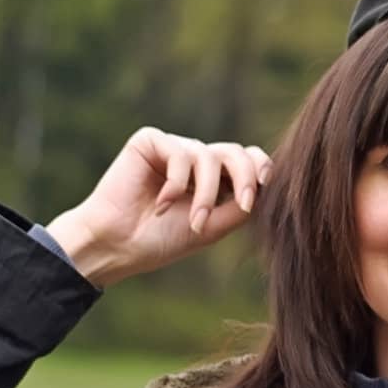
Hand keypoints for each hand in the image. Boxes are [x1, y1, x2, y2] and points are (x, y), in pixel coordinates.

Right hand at [45, 129, 271, 286]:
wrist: (118, 245)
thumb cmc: (161, 240)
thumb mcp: (213, 227)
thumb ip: (241, 206)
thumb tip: (269, 185)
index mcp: (213, 180)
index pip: (247, 161)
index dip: (262, 168)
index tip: (267, 185)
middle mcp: (195, 161)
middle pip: (236, 152)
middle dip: (245, 178)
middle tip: (243, 205)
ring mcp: (173, 149)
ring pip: (210, 157)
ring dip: (207, 194)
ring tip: (194, 222)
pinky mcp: (150, 141)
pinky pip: (181, 153)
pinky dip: (177, 184)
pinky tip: (161, 204)